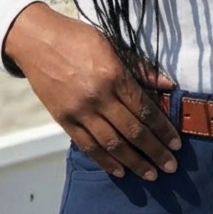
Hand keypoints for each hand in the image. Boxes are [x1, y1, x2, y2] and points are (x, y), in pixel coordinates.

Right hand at [2, 2, 180, 179]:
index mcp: (114, 76)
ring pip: (112, 144)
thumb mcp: (113, 45)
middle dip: (155, 151)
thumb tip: (169, 85)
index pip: (145, 110)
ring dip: (134, 162)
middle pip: (133, 131)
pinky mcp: (64, 120)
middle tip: (170, 167)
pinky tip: (120, 171)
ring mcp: (80, 111)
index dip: (163, 130)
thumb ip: (141, 68)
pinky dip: (105, 161)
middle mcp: (98, 97)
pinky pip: (88, 146)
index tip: (176, 144)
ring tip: (151, 175)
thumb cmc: (78, 39)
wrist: (36, 40)